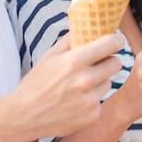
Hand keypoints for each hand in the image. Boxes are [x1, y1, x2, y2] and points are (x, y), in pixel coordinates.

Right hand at [6, 33, 123, 138]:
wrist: (24, 116)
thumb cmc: (37, 82)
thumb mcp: (50, 55)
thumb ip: (71, 39)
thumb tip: (89, 25)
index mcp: (75, 61)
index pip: (111, 44)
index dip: (116, 40)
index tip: (116, 39)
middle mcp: (86, 80)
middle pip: (116, 63)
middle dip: (109, 60)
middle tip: (97, 63)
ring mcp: (90, 100)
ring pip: (109, 82)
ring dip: (100, 81)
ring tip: (79, 85)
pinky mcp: (93, 115)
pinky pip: (101, 100)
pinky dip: (92, 98)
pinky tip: (76, 101)